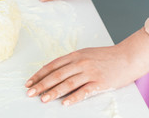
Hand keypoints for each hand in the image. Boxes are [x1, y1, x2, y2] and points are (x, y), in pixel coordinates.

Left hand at [25, 28, 148, 105]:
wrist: (127, 56)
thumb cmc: (105, 56)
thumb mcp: (84, 54)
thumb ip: (70, 62)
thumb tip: (54, 71)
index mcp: (74, 56)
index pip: (51, 66)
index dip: (39, 75)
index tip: (29, 82)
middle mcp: (79, 63)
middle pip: (56, 75)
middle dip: (41, 84)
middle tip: (30, 92)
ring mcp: (89, 72)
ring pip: (67, 83)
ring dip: (53, 92)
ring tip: (43, 99)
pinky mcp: (100, 82)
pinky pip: (84, 92)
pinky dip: (73, 98)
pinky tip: (64, 103)